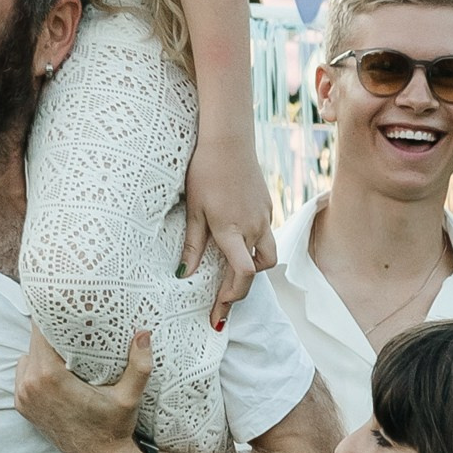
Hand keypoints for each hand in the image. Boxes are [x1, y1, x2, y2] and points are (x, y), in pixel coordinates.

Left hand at [13, 327, 151, 452]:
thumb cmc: (114, 428)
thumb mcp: (129, 396)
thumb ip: (139, 365)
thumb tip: (144, 334)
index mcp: (50, 378)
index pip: (40, 332)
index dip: (50, 316)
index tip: (63, 305)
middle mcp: (31, 386)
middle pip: (33, 342)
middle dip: (50, 332)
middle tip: (70, 322)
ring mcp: (23, 397)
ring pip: (27, 357)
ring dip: (42, 351)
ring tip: (64, 347)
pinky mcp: (22, 406)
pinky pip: (24, 375)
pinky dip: (36, 369)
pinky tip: (56, 369)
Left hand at [183, 129, 276, 323]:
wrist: (229, 139)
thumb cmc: (206, 172)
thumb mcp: (194, 210)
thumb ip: (193, 245)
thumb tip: (185, 275)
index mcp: (232, 230)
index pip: (243, 275)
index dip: (231, 297)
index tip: (217, 312)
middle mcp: (253, 227)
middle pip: (256, 272)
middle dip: (240, 292)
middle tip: (221, 305)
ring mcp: (264, 217)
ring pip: (267, 256)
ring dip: (252, 271)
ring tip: (232, 277)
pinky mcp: (267, 207)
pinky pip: (266, 236)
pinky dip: (254, 249)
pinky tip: (238, 246)